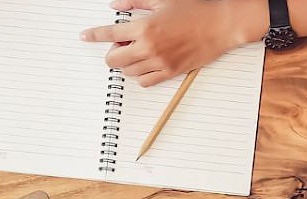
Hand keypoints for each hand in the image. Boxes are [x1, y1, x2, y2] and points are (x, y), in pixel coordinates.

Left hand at [79, 0, 265, 86]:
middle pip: (114, 59)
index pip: (109, 34)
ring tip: (137, 52)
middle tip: (121, 44)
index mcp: (145, 27)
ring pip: (128, 72)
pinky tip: (146, 64)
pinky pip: (145, 82)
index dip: (93, 35)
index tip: (85, 36)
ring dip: (126, 63)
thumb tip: (115, 5)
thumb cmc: (196, 10)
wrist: (222, 24)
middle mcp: (150, 47)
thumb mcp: (161, 0)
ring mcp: (160, 62)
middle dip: (112, 52)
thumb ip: (134, 1)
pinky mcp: (171, 72)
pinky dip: (140, 75)